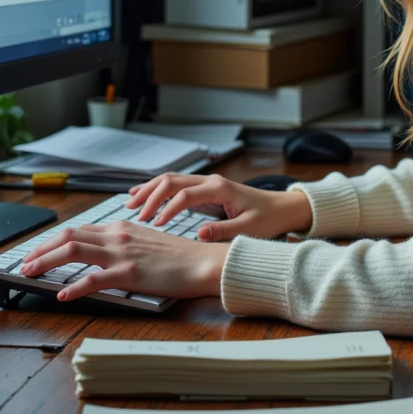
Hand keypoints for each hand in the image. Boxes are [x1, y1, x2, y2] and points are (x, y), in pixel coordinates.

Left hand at [19, 220, 230, 301]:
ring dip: (46, 261)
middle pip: (68, 237)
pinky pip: (95, 279)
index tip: (38, 253)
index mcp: (121, 228)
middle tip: (24, 262)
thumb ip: (123, 244)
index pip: (77, 231)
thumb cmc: (179, 257)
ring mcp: (122, 254)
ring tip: (29, 273)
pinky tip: (62, 295)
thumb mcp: (146, 243)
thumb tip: (103, 253)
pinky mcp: (130, 273)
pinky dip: (74, 287)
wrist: (203, 262)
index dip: (53, 242)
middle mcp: (117, 236)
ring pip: (73, 251)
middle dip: (41, 249)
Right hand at [126, 170, 312, 241]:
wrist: (282, 208)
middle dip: (150, 195)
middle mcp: (211, 181)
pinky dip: (159, 189)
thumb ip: (223, 231)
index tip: (155, 225)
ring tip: (130, 202)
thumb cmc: (268, 219)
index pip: (184, 195)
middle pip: (172, 181)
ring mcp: (208, 182)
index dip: (166, 209)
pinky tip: (146, 195)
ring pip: (172, 179)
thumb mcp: (249, 230)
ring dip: (150, 190)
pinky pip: (178, 185)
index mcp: (219, 189)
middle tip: (132, 211)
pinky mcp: (206, 188)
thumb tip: (199, 233)